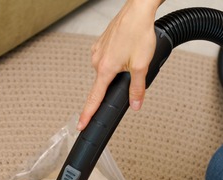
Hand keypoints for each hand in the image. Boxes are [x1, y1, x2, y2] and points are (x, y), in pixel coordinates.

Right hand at [77, 0, 163, 130]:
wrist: (138, 10)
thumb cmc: (138, 32)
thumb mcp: (141, 65)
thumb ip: (137, 89)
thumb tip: (135, 104)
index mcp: (105, 69)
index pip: (94, 98)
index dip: (87, 114)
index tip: (81, 125)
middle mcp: (96, 60)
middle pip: (103, 84)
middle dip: (115, 84)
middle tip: (131, 70)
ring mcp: (97, 51)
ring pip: (106, 70)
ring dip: (117, 70)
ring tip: (133, 55)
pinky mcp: (101, 43)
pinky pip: (106, 59)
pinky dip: (116, 59)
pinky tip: (127, 50)